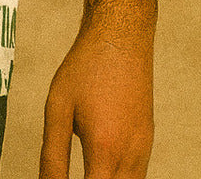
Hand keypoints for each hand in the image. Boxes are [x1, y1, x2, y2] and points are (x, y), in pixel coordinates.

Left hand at [39, 16, 153, 177]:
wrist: (121, 36)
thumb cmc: (87, 67)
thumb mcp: (58, 108)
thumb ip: (52, 156)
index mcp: (105, 150)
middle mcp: (130, 156)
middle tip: (72, 175)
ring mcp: (144, 149)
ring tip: (86, 169)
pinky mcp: (148, 141)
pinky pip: (136, 175)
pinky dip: (119, 178)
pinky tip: (100, 167)